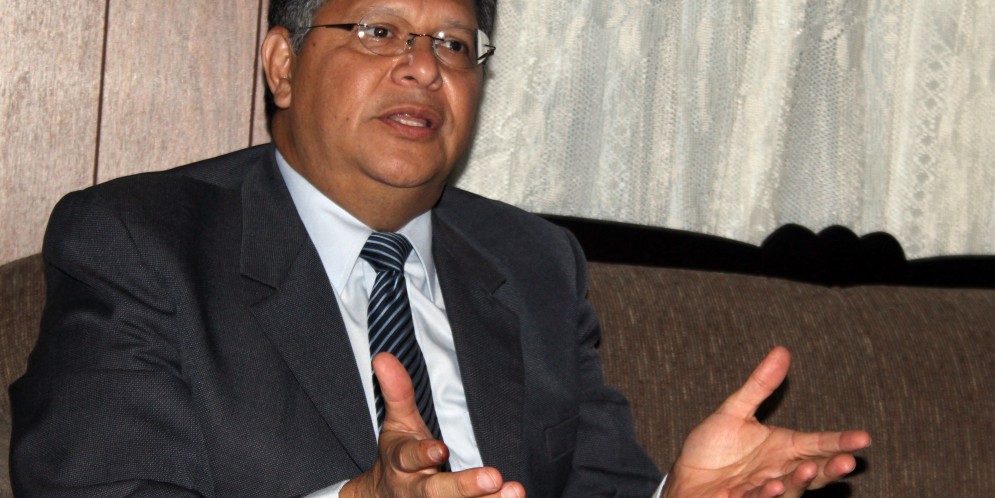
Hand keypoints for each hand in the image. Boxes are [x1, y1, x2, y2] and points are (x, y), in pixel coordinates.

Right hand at [342, 353, 524, 497]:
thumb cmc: (401, 454)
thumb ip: (396, 392)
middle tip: (493, 478)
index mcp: (401, 462)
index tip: (440, 449)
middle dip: (464, 487)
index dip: (423, 454)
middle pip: (437, 492)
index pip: (409, 457)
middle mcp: (416, 489)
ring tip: (514, 492)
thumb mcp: (397, 423)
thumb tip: (383, 357)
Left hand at [663, 347, 870, 497]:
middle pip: (815, 471)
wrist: (686, 477)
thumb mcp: (735, 411)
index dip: (840, 441)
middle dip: (832, 468)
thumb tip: (782, 351)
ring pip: (791, 488)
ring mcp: (765, 489)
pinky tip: (771, 485)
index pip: (818, 444)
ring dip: (800, 480)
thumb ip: (759, 385)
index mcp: (784, 448)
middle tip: (849, 462)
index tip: (863, 437)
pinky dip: (766, 494)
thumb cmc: (712, 447)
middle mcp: (780, 470)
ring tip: (806, 469)